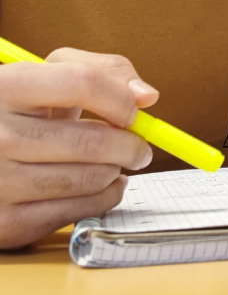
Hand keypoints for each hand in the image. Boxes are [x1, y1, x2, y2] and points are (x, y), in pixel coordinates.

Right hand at [0, 48, 157, 249]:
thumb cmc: (25, 110)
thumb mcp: (52, 76)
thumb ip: (103, 71)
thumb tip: (147, 96)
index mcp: (7, 86)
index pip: (82, 83)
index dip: (120, 98)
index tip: (134, 111)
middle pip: (92, 142)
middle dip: (131, 145)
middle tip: (140, 147)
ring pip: (91, 179)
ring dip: (117, 171)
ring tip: (114, 163)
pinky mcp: (6, 222)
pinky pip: (79, 211)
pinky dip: (105, 197)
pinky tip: (103, 184)